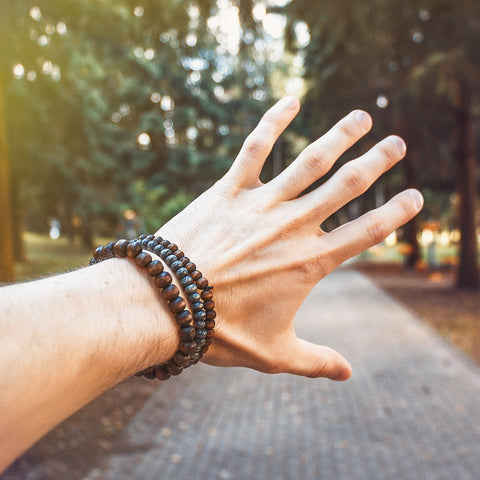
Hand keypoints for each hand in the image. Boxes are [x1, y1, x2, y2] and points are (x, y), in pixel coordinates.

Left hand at [157, 96, 422, 380]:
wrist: (166, 306)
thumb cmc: (220, 332)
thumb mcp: (275, 355)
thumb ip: (316, 361)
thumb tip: (349, 374)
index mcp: (310, 263)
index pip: (367, 232)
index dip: (397, 213)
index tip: (416, 195)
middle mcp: (293, 227)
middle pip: (347, 187)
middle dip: (378, 162)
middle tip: (399, 142)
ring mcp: (261, 204)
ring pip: (310, 161)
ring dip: (340, 136)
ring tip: (362, 116)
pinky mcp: (228, 191)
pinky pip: (254, 148)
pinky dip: (272, 122)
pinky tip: (290, 100)